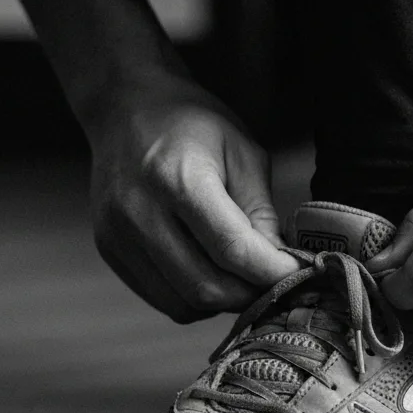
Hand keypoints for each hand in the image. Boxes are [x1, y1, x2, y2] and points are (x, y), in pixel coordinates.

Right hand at [87, 74, 297, 322]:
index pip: (232, 249)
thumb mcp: (243, 152)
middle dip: (252, 294)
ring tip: (245, 277)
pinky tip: (213, 272)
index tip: (302, 274)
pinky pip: (163, 299)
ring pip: (184, 304)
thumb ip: (261, 211)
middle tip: (278, 281)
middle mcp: (139, 212)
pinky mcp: (110, 251)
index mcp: (178, 179)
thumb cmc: (192, 125)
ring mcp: (118, 236)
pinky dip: (196, 300)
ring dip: (224, 302)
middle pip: (206, 286)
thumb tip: (281, 264)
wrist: (125, 108)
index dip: (273, 272)